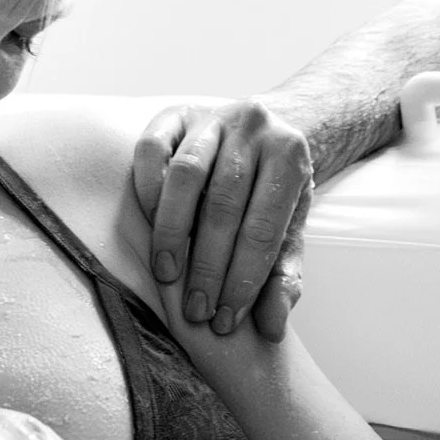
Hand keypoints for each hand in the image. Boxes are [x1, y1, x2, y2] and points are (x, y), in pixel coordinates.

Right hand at [132, 100, 311, 341]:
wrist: (263, 131)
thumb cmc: (271, 191)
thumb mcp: (289, 229)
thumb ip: (283, 276)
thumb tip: (273, 326)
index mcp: (290, 155)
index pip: (265, 228)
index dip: (244, 280)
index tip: (226, 319)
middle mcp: (253, 127)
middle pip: (225, 205)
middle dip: (208, 266)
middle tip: (196, 311)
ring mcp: (212, 117)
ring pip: (187, 174)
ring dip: (173, 232)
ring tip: (168, 276)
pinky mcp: (175, 113)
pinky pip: (152, 148)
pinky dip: (148, 188)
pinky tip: (151, 225)